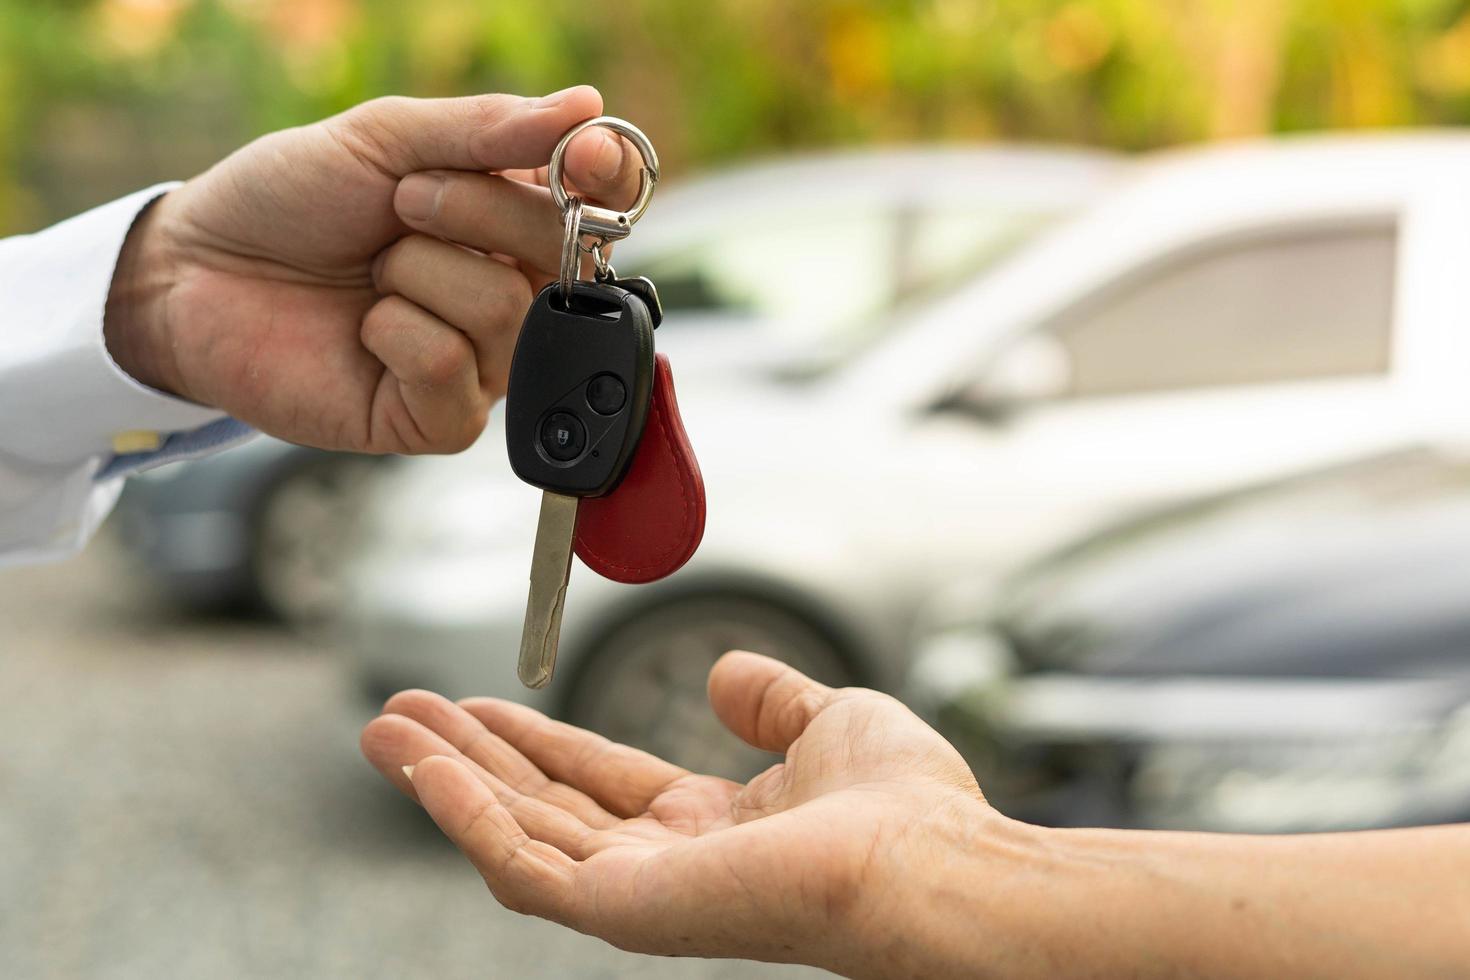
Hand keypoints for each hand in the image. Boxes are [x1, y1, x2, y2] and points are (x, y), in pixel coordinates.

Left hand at [104, 86, 640, 453]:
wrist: (195, 271)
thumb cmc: (289, 200)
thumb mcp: (384, 139)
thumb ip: (488, 130)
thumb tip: (589, 110)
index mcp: (511, 219)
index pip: (603, 203)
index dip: (606, 179)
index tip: (583, 157)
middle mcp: (511, 293)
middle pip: (562, 252)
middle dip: (473, 208)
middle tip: (400, 202)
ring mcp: (481, 361)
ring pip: (505, 310)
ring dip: (417, 271)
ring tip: (371, 272)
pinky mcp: (438, 419)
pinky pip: (453, 369)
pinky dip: (396, 333)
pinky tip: (364, 330)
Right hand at [360, 652, 1021, 975]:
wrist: (930, 860)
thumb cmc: (906, 805)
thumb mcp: (828, 721)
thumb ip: (770, 700)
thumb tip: (723, 674)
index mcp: (711, 828)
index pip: (596, 781)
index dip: (533, 740)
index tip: (478, 702)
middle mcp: (666, 866)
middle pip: (540, 807)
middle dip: (466, 760)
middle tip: (395, 712)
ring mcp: (641, 897)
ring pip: (515, 837)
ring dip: (445, 782)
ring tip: (383, 730)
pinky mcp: (625, 915)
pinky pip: (522, 869)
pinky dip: (466, 817)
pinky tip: (425, 768)